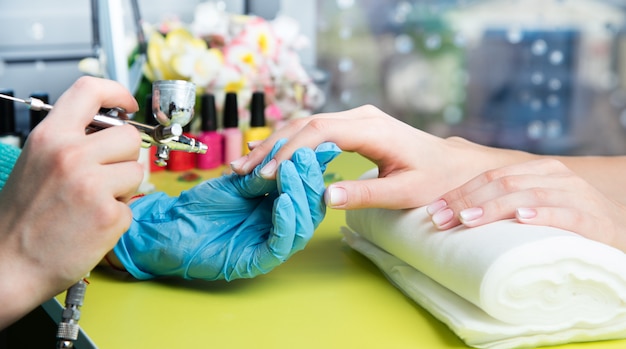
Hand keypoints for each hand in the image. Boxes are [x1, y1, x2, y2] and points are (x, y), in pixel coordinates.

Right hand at [0, 77, 142, 326]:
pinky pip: (133, 206)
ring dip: (124, 187)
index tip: (128, 104)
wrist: (9, 265)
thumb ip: (71, 141)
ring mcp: (93, 185)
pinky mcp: (109, 215)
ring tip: (95, 202)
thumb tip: (110, 131)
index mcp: (51, 137)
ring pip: (137, 171)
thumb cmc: (22, 218)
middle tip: (108, 174)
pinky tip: (93, 224)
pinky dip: (118, 216)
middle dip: (126, 156)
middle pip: (130, 136)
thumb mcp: (36, 162)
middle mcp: (72, 156)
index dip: (117, 92)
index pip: (91, 90)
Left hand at [114, 140, 340, 280]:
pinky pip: (281, 244)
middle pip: (311, 208)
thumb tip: (300, 148)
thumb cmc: (201, 204)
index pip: (307, 189)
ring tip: (291, 172)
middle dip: (309, 180)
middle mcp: (281, 226)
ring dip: (300, 197)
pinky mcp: (259, 261)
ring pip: (302, 226)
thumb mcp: (239, 180)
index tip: (317, 145)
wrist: (171, 225)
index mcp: (279, 206)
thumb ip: (268, 169)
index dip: (313, 168)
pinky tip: (283, 201)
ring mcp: (271, 245)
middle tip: (304, 156)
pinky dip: (286, 222)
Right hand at [231, 105, 513, 209]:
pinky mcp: (352, 128)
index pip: (319, 132)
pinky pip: (313, 132)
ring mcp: (355, 120)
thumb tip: (323, 197)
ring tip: (245, 166)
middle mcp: (360, 117)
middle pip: (304, 125)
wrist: (453, 166)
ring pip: (304, 126)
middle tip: (243, 172)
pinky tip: (269, 157)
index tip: (269, 175)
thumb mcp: (405, 192)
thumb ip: (365, 193)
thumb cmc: (435, 179)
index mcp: (372, 128)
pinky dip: (288, 145)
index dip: (290, 152)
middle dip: (271, 148)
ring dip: (274, 145)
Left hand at [426, 159, 625, 251]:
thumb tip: (458, 202)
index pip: (491, 176)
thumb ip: (507, 198)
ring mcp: (575, 196)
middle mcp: (556, 177)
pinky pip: (563, 213)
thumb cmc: (568, 223)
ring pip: (526, 195)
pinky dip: (541, 215)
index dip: (459, 192)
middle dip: (466, 200)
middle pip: (502, 183)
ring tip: (467, 219)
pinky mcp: (592, 219)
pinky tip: (520, 219)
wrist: (620, 236)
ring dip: (493, 208)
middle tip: (440, 220)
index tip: (433, 210)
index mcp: (539, 171)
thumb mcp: (538, 203)